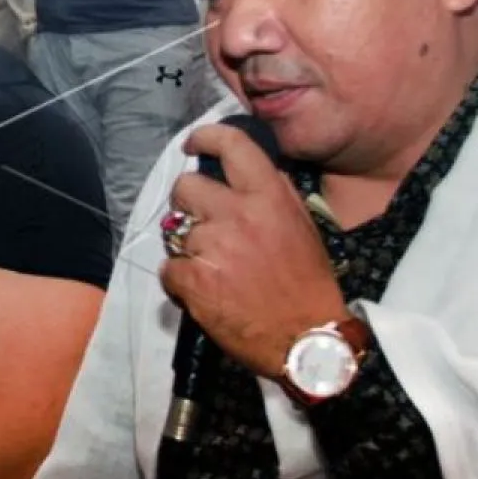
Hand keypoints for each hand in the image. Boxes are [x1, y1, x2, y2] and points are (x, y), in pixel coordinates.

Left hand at [160, 123, 349, 378]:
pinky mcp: (194, 280)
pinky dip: (179, 280)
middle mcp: (237, 214)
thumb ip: (274, 194)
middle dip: (186, 202)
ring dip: (186, 247)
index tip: (194, 144)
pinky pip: (168, 268)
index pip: (230, 145)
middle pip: (185, 186)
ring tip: (209, 267)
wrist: (306, 340)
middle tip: (199, 221)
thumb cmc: (309, 284)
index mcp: (268, 196)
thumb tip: (245, 172)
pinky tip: (200, 291)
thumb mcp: (302, 226)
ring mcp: (212, 246)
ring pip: (174, 231)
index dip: (205, 137)